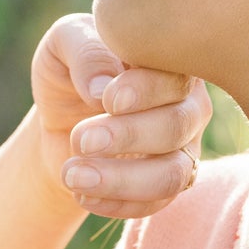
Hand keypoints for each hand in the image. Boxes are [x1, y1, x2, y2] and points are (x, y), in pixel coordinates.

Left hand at [31, 14, 209, 220]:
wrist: (60, 118)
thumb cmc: (70, 69)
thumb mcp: (64, 44)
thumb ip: (85, 53)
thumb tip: (101, 88)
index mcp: (172, 60)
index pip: (175, 75)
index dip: (145, 90)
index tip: (107, 99)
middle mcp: (189, 103)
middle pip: (177, 125)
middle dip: (129, 136)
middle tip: (82, 139)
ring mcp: (184, 146)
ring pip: (173, 173)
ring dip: (122, 180)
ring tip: (72, 175)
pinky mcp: (168, 182)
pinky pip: (157, 203)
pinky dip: (118, 203)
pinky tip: (79, 194)